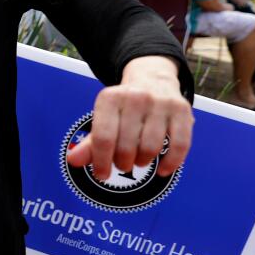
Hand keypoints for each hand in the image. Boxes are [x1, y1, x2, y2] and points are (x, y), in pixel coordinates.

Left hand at [66, 56, 191, 180]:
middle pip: (127, 146)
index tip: (102, 175)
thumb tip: (72, 161)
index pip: (103, 138)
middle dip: (122, 162)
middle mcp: (135, 97)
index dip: (101, 161)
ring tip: (139, 160)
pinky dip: (170, 163)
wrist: (152, 79)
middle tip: (122, 164)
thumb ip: (90, 143)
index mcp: (109, 98)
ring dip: (143, 162)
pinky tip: (162, 170)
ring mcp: (160, 103)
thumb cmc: (123, 107)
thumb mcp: (104, 118)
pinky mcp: (182, 110)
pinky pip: (180, 145)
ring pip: (151, 147)